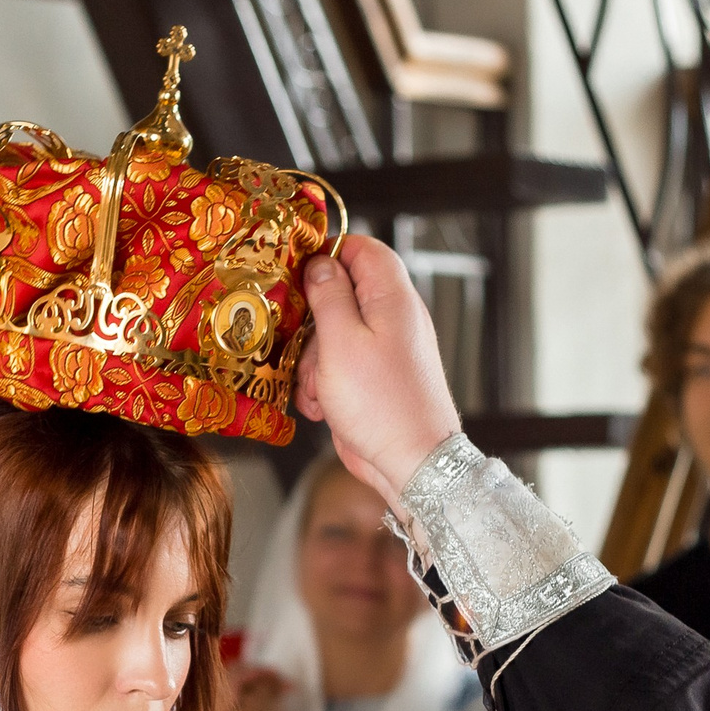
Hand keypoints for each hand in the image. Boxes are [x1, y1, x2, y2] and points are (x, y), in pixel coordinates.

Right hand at [296, 235, 462, 503]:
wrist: (412, 462)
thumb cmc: (382, 404)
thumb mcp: (341, 342)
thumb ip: (328, 295)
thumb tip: (320, 263)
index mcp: (392, 297)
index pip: (364, 249)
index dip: (329, 251)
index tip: (297, 269)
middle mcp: (392, 318)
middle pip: (341, 294)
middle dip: (312, 320)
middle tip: (300, 342)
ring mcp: (384, 349)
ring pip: (334, 333)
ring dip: (313, 358)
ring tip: (316, 386)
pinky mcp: (373, 377)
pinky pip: (340, 364)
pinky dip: (324, 381)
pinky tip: (320, 404)